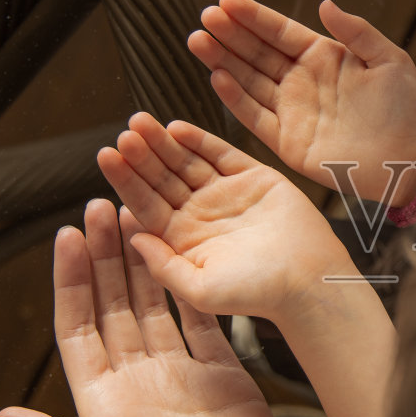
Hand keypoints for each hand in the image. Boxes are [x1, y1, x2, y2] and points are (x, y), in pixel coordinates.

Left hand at [0, 201, 308, 416]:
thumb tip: (1, 415)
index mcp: (104, 411)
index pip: (76, 332)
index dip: (69, 283)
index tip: (65, 236)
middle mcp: (138, 387)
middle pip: (113, 308)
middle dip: (104, 257)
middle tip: (100, 203)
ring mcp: (182, 379)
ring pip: (154, 307)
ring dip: (142, 263)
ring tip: (135, 213)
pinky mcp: (225, 378)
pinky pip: (203, 323)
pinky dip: (190, 288)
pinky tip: (181, 254)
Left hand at [96, 112, 357, 322]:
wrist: (308, 280)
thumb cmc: (257, 293)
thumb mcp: (199, 290)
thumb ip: (162, 266)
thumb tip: (132, 238)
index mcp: (182, 240)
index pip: (145, 205)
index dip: (126, 181)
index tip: (106, 157)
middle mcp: (199, 213)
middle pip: (161, 178)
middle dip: (141, 157)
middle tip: (123, 135)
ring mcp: (225, 193)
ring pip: (186, 162)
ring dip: (163, 143)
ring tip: (140, 123)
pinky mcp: (253, 176)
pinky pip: (221, 153)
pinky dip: (199, 139)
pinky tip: (176, 128)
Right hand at [188, 0, 415, 204]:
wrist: (414, 158)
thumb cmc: (408, 108)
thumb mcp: (389, 60)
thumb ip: (356, 32)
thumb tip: (325, 4)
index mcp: (324, 57)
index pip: (280, 31)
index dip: (253, 16)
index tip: (227, 0)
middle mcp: (302, 81)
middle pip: (257, 53)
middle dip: (230, 34)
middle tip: (204, 17)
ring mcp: (293, 110)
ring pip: (249, 80)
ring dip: (223, 60)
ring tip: (198, 40)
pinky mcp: (288, 142)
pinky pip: (255, 117)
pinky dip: (235, 99)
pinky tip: (216, 76)